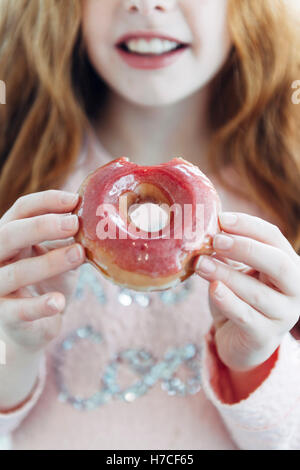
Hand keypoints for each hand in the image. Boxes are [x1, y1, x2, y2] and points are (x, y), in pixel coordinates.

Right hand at [0, 190, 84, 353]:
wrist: (33, 327)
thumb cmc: (46, 283)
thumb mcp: (59, 254)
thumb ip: (71, 239)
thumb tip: (101, 220)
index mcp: (10, 235)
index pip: (21, 210)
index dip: (46, 201)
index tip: (75, 200)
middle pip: (9, 234)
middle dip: (42, 226)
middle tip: (74, 223)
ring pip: (16, 272)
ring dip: (50, 262)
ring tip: (79, 254)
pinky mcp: (5, 316)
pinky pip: (20, 311)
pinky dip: (40, 305)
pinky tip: (59, 302)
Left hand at [194, 212, 299, 371]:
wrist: (240, 341)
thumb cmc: (239, 298)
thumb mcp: (237, 270)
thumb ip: (227, 250)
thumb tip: (202, 225)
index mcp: (288, 265)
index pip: (274, 238)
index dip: (248, 225)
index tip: (221, 219)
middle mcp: (294, 290)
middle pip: (278, 263)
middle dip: (246, 248)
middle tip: (216, 240)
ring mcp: (282, 316)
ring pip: (257, 292)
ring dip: (226, 274)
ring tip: (200, 263)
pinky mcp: (264, 336)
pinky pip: (245, 316)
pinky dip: (227, 300)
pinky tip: (213, 288)